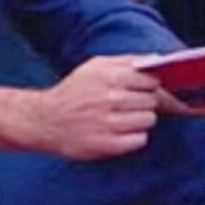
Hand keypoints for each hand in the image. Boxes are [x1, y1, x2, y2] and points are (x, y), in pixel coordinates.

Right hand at [31, 55, 161, 159]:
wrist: (47, 120)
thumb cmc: (75, 91)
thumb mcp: (94, 67)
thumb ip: (126, 61)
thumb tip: (157, 60)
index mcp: (109, 76)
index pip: (151, 80)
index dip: (150, 85)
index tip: (144, 89)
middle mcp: (111, 98)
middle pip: (152, 100)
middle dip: (145, 102)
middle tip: (129, 104)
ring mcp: (109, 123)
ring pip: (149, 120)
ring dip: (141, 120)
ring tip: (125, 118)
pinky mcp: (107, 145)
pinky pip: (140, 140)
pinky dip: (135, 137)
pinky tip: (121, 132)